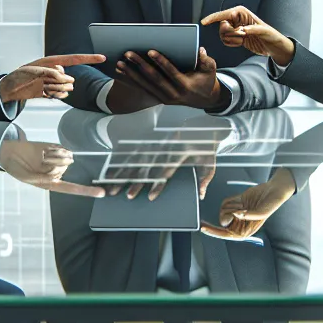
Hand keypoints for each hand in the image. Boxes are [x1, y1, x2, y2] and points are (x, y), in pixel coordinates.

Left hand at [0, 54, 104, 103]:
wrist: (11, 88)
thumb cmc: (20, 75)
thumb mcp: (35, 71)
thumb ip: (52, 74)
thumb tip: (67, 81)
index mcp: (53, 61)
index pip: (75, 58)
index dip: (89, 58)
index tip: (102, 57)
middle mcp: (56, 71)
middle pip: (69, 78)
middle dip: (58, 82)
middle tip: (41, 81)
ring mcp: (55, 82)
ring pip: (66, 88)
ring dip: (55, 89)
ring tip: (41, 87)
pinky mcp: (53, 92)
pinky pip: (62, 96)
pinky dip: (55, 96)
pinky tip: (45, 93)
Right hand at [0, 139, 103, 197]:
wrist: (11, 153)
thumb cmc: (18, 169)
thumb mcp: (26, 177)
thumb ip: (40, 179)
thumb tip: (55, 177)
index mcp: (51, 184)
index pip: (72, 188)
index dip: (86, 190)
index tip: (101, 193)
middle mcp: (57, 173)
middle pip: (64, 168)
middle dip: (51, 165)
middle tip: (37, 162)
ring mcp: (58, 160)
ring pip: (65, 159)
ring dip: (53, 157)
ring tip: (39, 156)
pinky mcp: (56, 149)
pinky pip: (62, 149)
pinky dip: (53, 150)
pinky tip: (43, 151)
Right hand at [103, 139, 218, 200]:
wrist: (202, 126)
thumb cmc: (206, 148)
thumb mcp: (210, 162)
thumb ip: (204, 179)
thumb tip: (200, 195)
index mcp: (180, 150)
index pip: (166, 170)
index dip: (158, 184)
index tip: (150, 196)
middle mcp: (165, 145)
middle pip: (148, 166)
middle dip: (137, 182)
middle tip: (128, 195)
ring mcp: (155, 141)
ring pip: (137, 159)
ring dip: (124, 173)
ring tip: (114, 186)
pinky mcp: (150, 140)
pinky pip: (133, 152)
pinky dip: (121, 162)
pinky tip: (112, 171)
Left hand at [113, 47, 225, 109]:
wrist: (206, 99)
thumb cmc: (207, 80)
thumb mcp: (210, 69)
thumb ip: (205, 59)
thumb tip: (198, 50)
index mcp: (185, 86)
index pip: (171, 72)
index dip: (161, 62)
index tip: (150, 51)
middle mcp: (173, 94)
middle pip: (154, 79)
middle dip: (140, 65)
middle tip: (129, 54)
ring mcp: (165, 98)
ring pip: (145, 85)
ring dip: (131, 74)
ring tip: (120, 63)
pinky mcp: (159, 99)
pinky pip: (143, 90)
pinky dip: (132, 82)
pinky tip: (122, 74)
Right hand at [202, 7, 293, 65]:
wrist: (273, 47)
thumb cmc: (271, 36)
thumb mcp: (264, 32)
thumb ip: (252, 29)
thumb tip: (242, 29)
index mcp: (242, 13)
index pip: (224, 14)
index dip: (213, 18)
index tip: (204, 22)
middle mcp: (237, 19)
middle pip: (222, 25)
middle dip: (229, 33)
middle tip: (241, 35)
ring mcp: (236, 28)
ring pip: (222, 34)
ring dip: (231, 39)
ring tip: (243, 39)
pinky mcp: (236, 36)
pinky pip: (226, 40)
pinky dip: (231, 43)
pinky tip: (241, 43)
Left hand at [203, 167, 296, 240]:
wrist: (273, 190)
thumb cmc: (271, 204)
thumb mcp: (262, 212)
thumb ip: (249, 216)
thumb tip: (236, 215)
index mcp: (245, 231)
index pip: (226, 235)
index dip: (214, 232)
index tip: (204, 228)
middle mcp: (239, 224)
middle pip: (222, 220)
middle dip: (229, 212)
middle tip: (241, 208)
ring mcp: (236, 214)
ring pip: (223, 210)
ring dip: (233, 204)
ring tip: (244, 203)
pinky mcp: (235, 204)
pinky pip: (225, 202)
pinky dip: (232, 199)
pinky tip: (241, 199)